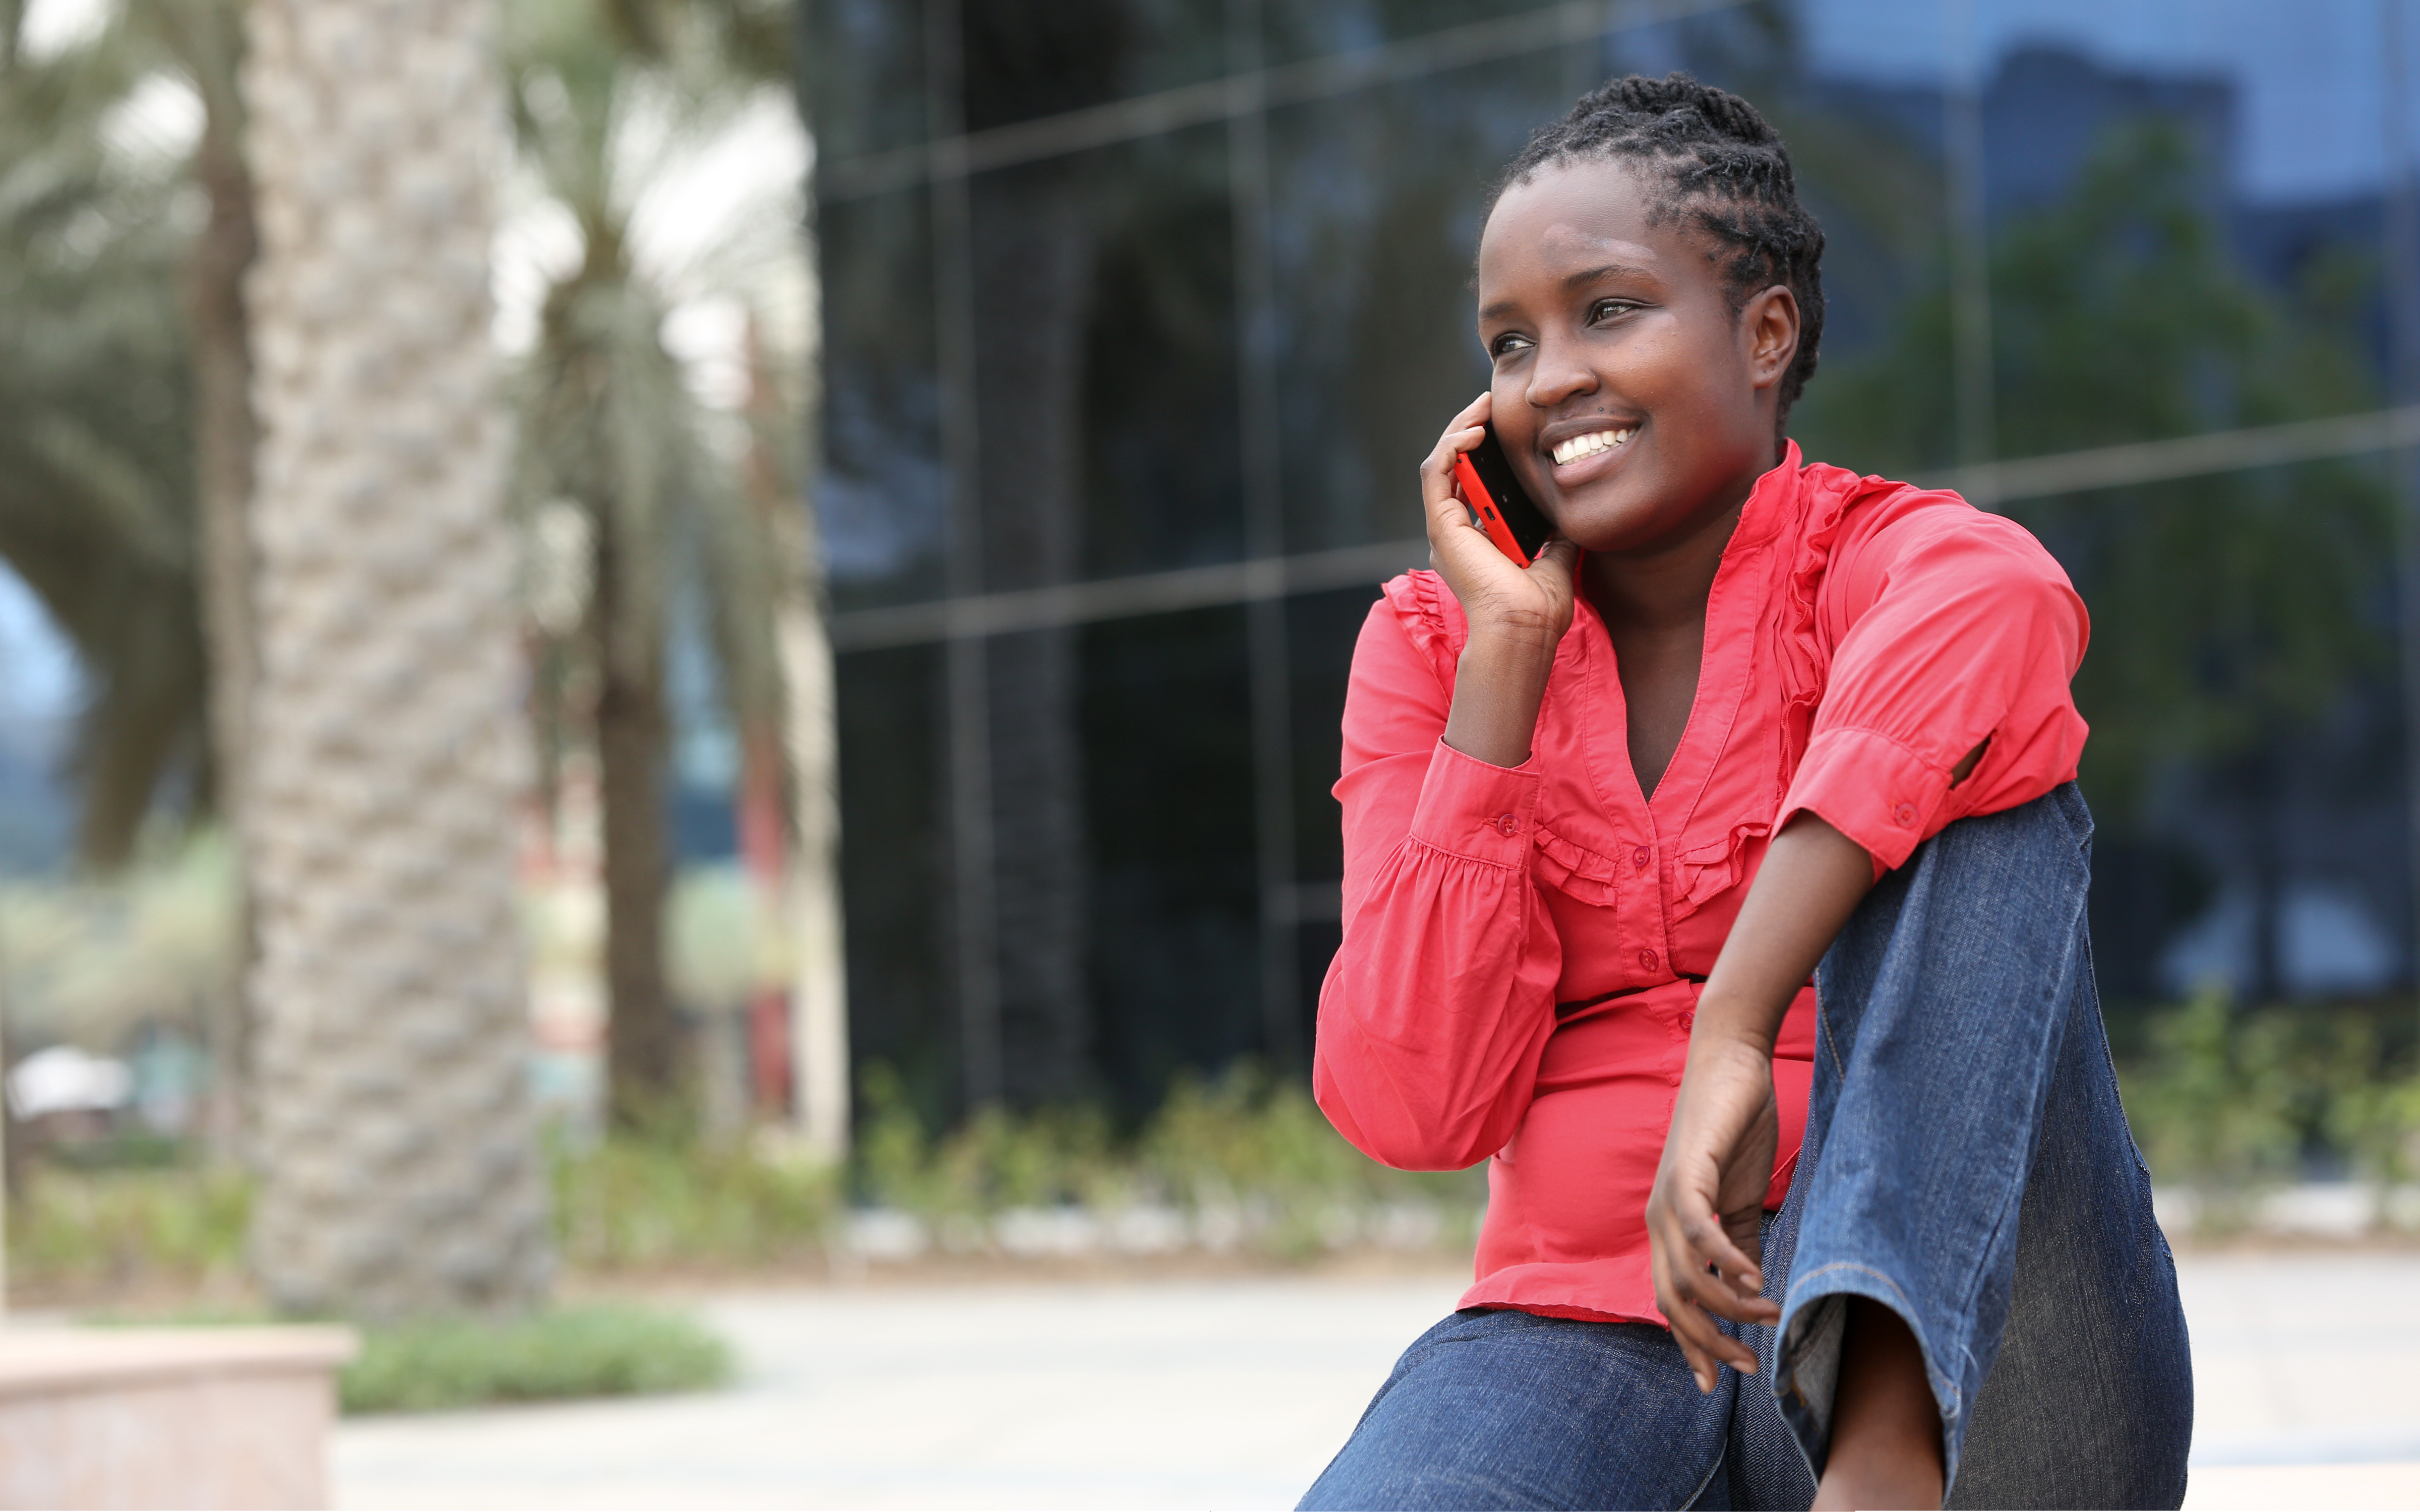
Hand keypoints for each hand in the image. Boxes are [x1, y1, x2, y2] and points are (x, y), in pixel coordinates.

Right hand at [1421, 392, 1578, 651]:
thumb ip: (1556, 534)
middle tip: (1490, 404)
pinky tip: (1472, 432)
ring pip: (1441, 464)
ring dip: (1459, 430)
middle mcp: (1455, 533)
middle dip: (1469, 430)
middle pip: (1454, 467)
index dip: (1486, 452)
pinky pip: (1436, 475)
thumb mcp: (1555, 557)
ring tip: (1481, 407)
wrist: (1524, 629)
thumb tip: (1569, 512)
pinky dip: (1451, 449)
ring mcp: (1445, 529)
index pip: (1474, 483)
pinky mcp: (1442, 527)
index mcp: (1477, 540)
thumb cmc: (1539, 608)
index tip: (1507, 428)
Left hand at [1646, 1034, 1782, 1391]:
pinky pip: (1697, 1229)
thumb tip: (1750, 1291)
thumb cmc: (1737, 1131)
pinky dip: (1724, 1259)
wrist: (1733, 1064)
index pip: (1671, 1300)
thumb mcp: (1741, 1201)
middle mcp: (1658, 1218)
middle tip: (1748, 1366)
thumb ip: (1740, 1245)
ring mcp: (1667, 1196)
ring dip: (1729, 1304)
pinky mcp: (1686, 1172)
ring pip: (1685, 1273)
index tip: (1716, 1383)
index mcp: (1670, 1229)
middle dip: (1709, 1340)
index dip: (1691, 1343)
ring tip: (1768, 1313)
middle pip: (1672, 1300)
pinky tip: (1754, 1277)